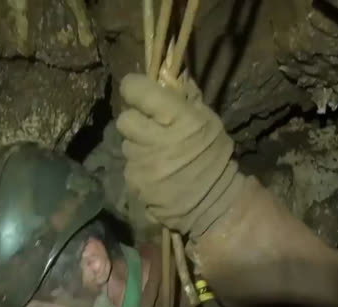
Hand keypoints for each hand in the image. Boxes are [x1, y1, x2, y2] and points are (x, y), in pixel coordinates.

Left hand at [115, 73, 240, 235]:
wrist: (213, 203)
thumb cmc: (213, 157)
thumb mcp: (208, 121)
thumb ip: (185, 98)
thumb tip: (167, 73)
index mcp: (178, 118)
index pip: (137, 90)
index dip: (135, 88)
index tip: (139, 92)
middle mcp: (157, 139)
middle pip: (124, 119)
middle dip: (135, 121)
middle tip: (150, 129)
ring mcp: (143, 163)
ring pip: (126, 144)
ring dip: (138, 146)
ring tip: (157, 154)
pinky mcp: (135, 182)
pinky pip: (129, 166)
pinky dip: (139, 167)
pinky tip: (155, 173)